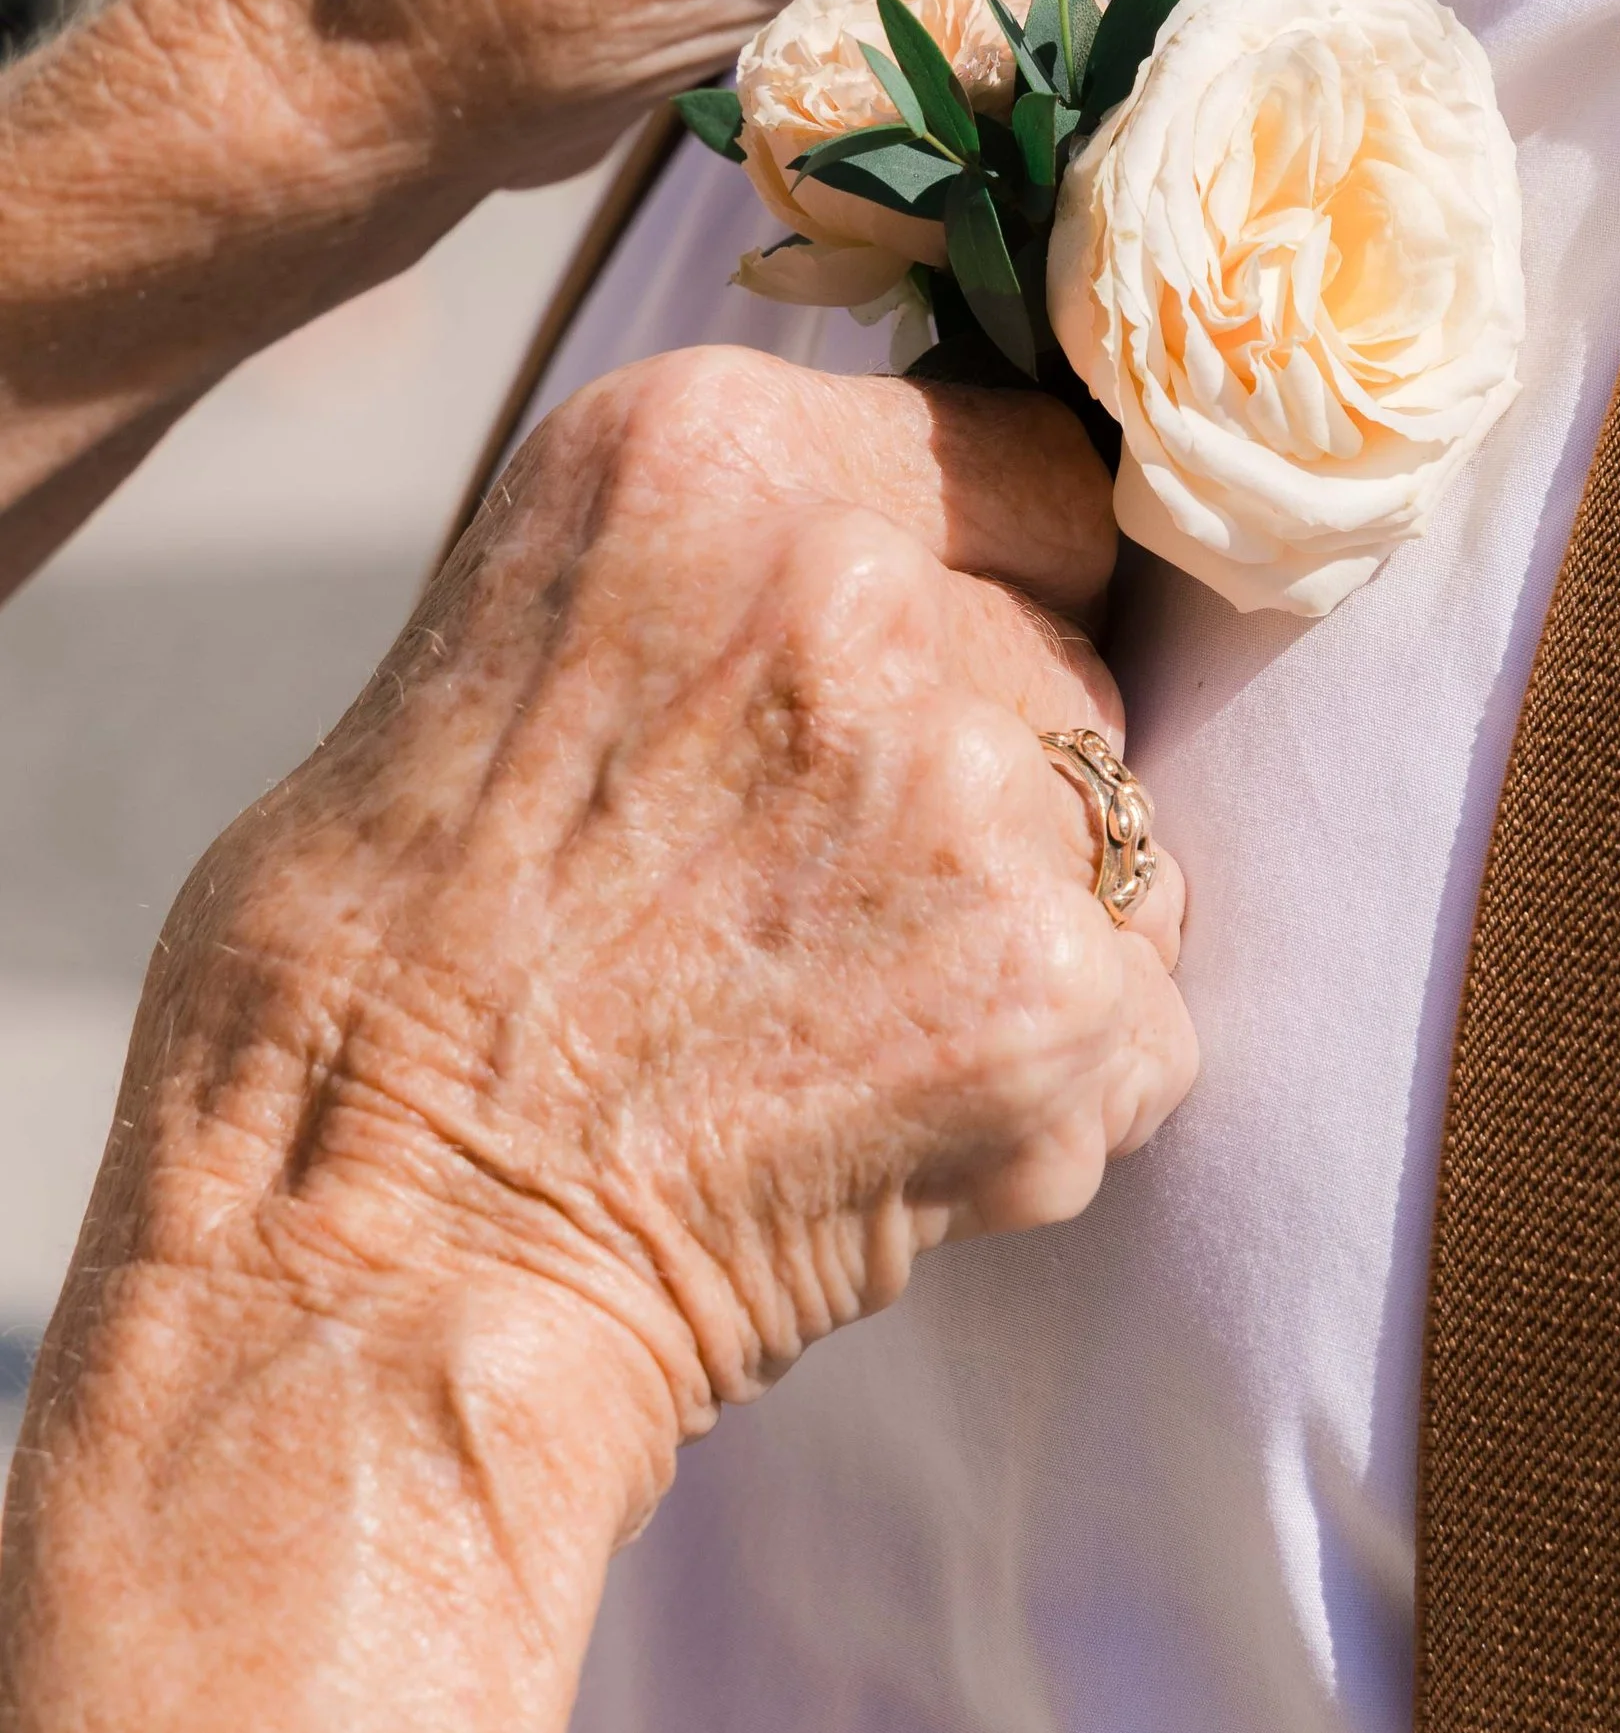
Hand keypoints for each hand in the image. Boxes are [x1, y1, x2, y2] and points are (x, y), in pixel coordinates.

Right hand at [75, 348, 1186, 1459]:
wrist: (362, 1279)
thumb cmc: (365, 989)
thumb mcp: (509, 640)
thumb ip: (722, 578)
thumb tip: (888, 568)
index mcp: (707, 454)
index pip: (1015, 464)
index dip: (986, 584)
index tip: (931, 675)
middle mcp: (856, 586)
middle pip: (1065, 662)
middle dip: (988, 779)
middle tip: (810, 914)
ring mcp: (969, 790)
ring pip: (1115, 845)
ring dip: (1016, 939)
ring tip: (822, 1036)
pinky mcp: (1053, 987)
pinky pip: (1144, 1024)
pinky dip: (1049, 1094)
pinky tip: (881, 1137)